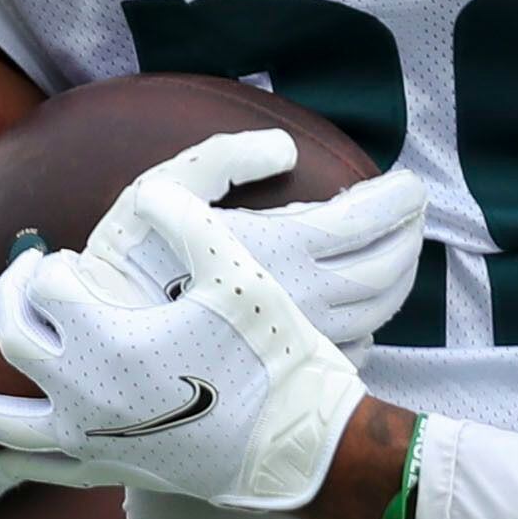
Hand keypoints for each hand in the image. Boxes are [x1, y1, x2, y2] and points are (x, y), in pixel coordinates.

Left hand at [0, 139, 371, 509]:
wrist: (295, 448)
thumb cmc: (271, 356)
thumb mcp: (235, 274)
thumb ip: (186, 222)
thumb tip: (149, 192)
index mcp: (106, 337)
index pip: (47, 286)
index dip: (52, 265)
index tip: (66, 259)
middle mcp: (82, 392)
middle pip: (12, 339)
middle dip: (8, 302)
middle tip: (18, 279)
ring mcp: (90, 439)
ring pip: (0, 423)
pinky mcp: (107, 472)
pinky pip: (41, 470)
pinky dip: (10, 461)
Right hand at [64, 128, 429, 351]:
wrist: (106, 349)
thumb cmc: (130, 264)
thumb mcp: (164, 187)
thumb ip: (226, 157)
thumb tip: (285, 148)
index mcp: (287, 248)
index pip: (370, 219)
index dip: (400, 199)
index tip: (410, 185)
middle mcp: (308, 297)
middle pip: (388, 267)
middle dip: (410, 235)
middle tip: (411, 215)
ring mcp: (304, 340)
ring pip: (380, 311)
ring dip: (400, 277)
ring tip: (398, 253)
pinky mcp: (290, 370)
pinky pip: (355, 350)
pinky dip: (372, 324)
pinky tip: (363, 311)